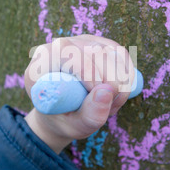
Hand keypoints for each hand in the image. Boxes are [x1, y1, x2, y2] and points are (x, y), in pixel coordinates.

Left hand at [24, 34, 135, 153]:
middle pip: (95, 51)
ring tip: (111, 105)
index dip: (88, 72)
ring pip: (112, 52)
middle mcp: (61, 46)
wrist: (65, 112)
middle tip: (110, 109)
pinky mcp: (99, 44)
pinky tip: (117, 93)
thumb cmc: (64, 119)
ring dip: (121, 82)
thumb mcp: (74, 127)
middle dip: (111, 82)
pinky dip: (126, 76)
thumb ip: (89, 115)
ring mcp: (81, 42)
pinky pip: (121, 54)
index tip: (97, 95)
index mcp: (43, 62)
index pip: (67, 52)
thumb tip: (107, 91)